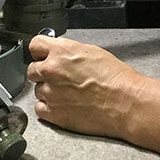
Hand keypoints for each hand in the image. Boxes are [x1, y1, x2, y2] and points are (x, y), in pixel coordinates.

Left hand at [26, 36, 147, 139]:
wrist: (126, 103)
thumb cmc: (117, 79)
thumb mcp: (94, 52)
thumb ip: (70, 52)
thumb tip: (62, 55)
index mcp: (62, 52)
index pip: (35, 46)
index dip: (41, 52)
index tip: (44, 56)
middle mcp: (52, 70)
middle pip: (33, 69)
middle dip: (45, 73)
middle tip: (62, 78)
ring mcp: (50, 93)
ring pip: (38, 89)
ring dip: (49, 91)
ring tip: (70, 94)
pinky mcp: (53, 113)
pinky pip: (39, 108)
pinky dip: (49, 108)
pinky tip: (64, 105)